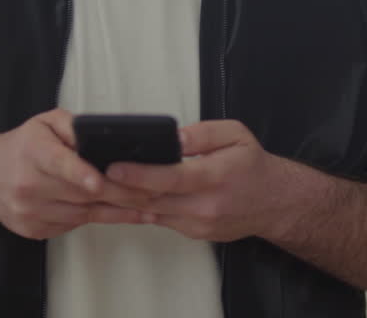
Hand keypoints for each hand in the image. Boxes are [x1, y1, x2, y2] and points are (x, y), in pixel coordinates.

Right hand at [0, 109, 151, 239]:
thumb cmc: (24, 146)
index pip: (57, 163)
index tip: (99, 181)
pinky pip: (72, 225)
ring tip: (148, 207)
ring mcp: (28, 210)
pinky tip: (122, 215)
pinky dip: (99, 219)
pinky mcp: (33, 229)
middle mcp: (27, 183)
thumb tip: (101, 135)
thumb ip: (73, 126)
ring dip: (117, 211)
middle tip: (152, 192)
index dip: (80, 173)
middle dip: (119, 193)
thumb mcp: (45, 123)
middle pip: (79, 193)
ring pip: (81, 214)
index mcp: (32, 151)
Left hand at [104, 120, 309, 242]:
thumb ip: (202, 134)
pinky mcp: (195, 232)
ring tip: (100, 184)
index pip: (171, 178)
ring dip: (126, 200)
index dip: (139, 174)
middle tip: (92, 175)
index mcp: (216, 176)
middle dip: (121, 188)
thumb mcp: (235, 134)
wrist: (275, 202)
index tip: (114, 167)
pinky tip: (125, 196)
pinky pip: (162, 220)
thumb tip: (171, 138)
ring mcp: (199, 223)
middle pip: (155, 199)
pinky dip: (143, 208)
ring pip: (154, 213)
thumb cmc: (253, 165)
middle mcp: (206, 205)